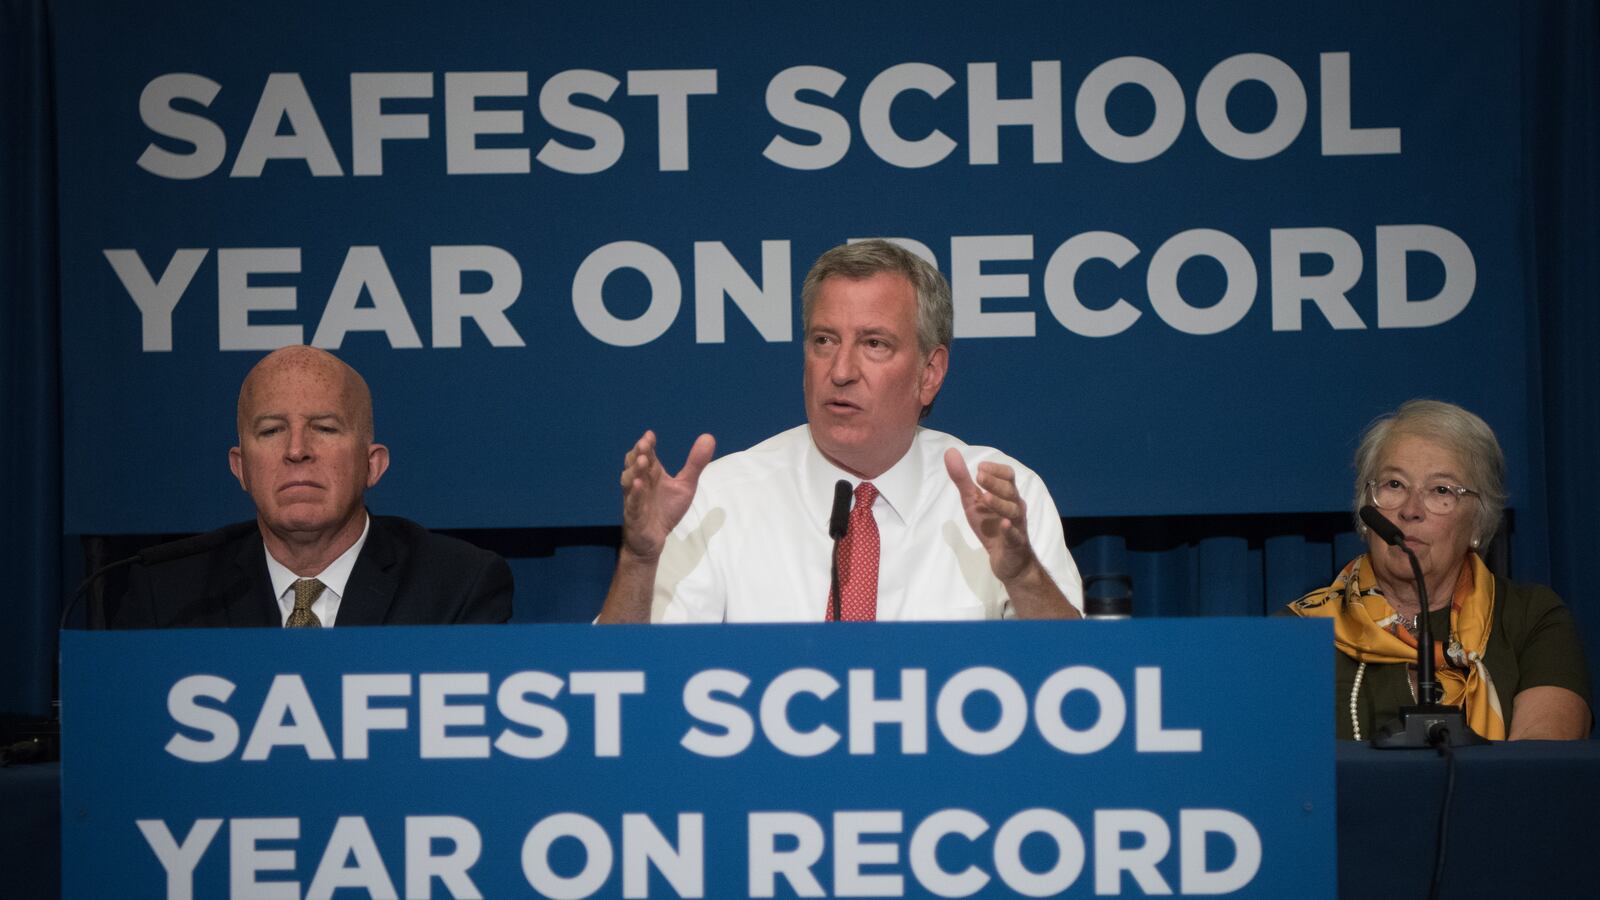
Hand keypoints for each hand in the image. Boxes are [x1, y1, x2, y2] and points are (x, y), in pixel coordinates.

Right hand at [620, 430, 715, 560]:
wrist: (653, 539)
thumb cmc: (666, 509)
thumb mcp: (685, 485)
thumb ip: (695, 463)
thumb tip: (709, 436)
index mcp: (651, 474)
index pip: (647, 455)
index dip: (647, 445)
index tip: (650, 435)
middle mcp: (640, 483)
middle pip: (635, 464)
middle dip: (639, 453)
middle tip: (645, 444)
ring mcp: (635, 498)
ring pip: (629, 482)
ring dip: (635, 470)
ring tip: (643, 461)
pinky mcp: (634, 516)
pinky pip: (632, 504)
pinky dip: (634, 494)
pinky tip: (638, 485)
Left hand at [944, 448, 1035, 582]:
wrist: (1008, 561)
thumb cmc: (991, 527)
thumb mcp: (973, 502)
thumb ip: (963, 479)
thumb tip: (950, 451)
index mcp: (1007, 495)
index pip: (1008, 476)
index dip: (996, 470)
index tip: (980, 466)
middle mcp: (1015, 507)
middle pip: (1010, 491)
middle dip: (995, 483)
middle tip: (978, 475)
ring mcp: (1016, 525)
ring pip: (1013, 512)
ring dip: (1000, 503)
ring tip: (985, 497)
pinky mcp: (1015, 544)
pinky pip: (1015, 536)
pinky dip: (1010, 530)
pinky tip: (1003, 525)